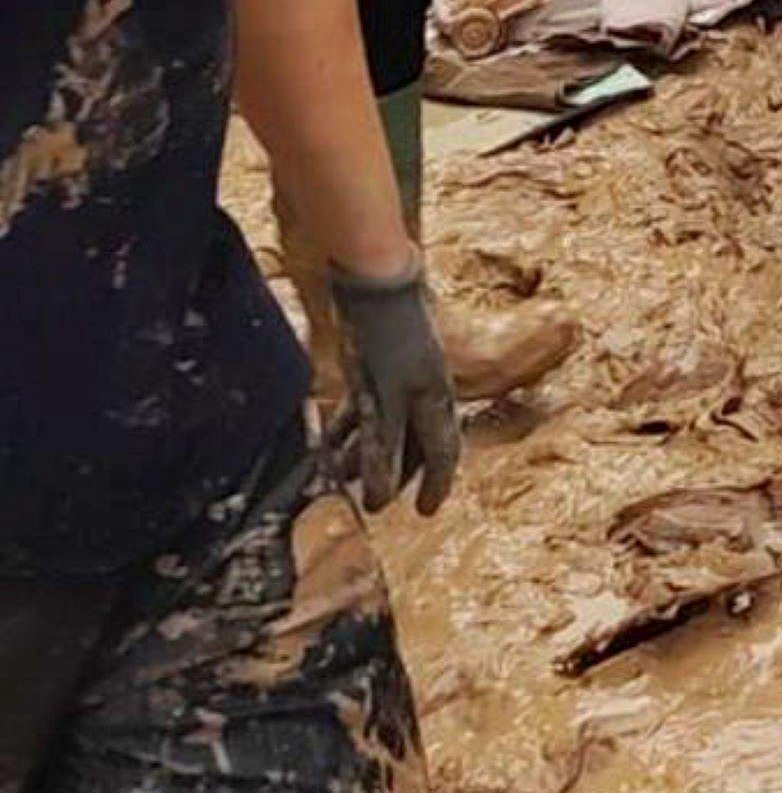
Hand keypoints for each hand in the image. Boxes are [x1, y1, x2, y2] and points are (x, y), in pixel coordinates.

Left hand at [329, 260, 460, 515]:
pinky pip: (365, 407)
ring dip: (365, 453)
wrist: (372, 280)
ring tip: (341, 476)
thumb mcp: (382, 399)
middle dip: (393, 474)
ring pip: (386, 425)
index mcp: (434, 399)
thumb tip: (380, 494)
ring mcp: (399, 377)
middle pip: (413, 443)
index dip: (435, 485)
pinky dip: (349, 427)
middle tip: (374, 502)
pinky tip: (327, 442)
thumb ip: (382, 447)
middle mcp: (422, 391)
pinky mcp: (376, 364)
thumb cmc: (385, 337)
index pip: (443, 451)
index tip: (424, 511)